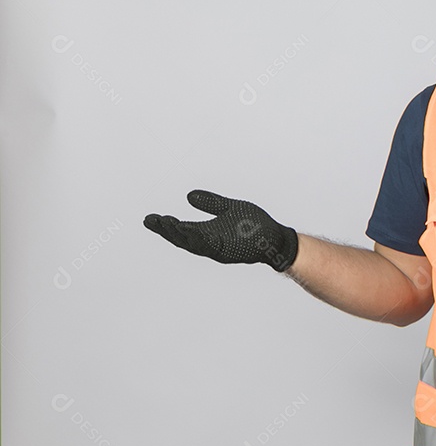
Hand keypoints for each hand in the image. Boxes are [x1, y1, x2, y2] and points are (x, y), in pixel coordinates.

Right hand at [144, 190, 298, 271]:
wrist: (275, 238)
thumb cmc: (254, 226)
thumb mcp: (229, 208)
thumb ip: (211, 203)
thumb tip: (189, 195)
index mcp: (207, 233)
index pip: (181, 230)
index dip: (165, 226)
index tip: (149, 219)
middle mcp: (209, 243)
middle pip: (182, 239)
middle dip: (166, 231)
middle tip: (151, 221)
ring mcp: (219, 248)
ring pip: (194, 243)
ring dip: (180, 234)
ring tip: (166, 224)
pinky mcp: (230, 250)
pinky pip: (212, 245)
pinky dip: (200, 239)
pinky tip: (190, 230)